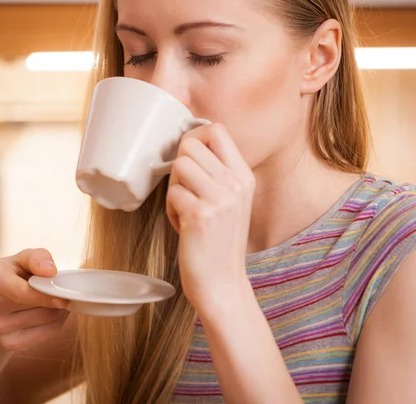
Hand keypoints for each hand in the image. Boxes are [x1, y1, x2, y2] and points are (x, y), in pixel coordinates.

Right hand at [0, 249, 68, 350]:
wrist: (1, 298)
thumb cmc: (17, 273)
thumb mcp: (25, 258)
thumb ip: (38, 258)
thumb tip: (50, 271)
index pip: (22, 292)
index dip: (46, 295)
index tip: (64, 295)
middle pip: (38, 307)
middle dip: (57, 299)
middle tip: (64, 292)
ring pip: (45, 320)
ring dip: (59, 310)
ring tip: (56, 300)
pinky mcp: (8, 343)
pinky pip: (44, 335)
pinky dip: (55, 324)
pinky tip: (51, 314)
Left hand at [166, 123, 255, 309]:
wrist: (223, 284)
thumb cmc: (219, 242)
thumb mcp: (231, 201)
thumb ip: (217, 172)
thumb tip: (187, 144)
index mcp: (244, 176)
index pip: (217, 130)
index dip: (195, 137)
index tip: (190, 159)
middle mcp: (236, 183)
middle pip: (190, 145)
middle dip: (180, 167)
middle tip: (187, 192)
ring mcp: (220, 199)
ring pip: (179, 166)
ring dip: (174, 189)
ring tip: (186, 210)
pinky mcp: (200, 215)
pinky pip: (172, 194)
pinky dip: (171, 211)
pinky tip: (184, 227)